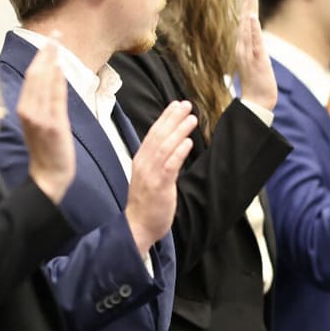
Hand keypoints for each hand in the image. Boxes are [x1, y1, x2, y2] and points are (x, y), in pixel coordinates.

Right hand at [18, 36, 74, 203]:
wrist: (49, 175)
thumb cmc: (46, 149)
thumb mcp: (39, 121)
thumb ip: (43, 100)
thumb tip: (52, 76)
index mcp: (23, 108)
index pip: (30, 77)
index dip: (39, 57)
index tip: (48, 41)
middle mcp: (28, 110)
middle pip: (35, 75)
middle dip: (45, 54)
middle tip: (55, 35)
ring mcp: (39, 117)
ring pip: (43, 83)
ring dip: (51, 62)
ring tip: (58, 44)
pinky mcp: (53, 124)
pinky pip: (55, 98)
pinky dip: (56, 81)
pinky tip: (60, 67)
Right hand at [125, 101, 196, 254]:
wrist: (138, 226)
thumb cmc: (146, 203)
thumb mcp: (148, 176)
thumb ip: (157, 161)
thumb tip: (170, 146)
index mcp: (141, 160)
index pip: (153, 134)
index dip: (165, 118)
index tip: (175, 105)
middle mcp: (144, 163)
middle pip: (159, 136)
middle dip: (173, 118)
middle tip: (186, 104)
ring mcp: (151, 174)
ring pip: (165, 147)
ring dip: (179, 131)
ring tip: (191, 118)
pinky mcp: (159, 186)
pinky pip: (170, 166)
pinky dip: (178, 152)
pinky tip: (188, 142)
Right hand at [235, 0, 277, 110]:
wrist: (256, 103)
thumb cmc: (256, 84)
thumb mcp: (255, 62)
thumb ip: (254, 48)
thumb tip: (256, 38)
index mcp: (243, 47)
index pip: (245, 22)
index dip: (246, 5)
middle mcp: (243, 48)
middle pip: (244, 20)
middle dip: (247, 2)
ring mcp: (248, 54)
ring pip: (248, 28)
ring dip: (249, 10)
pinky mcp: (256, 61)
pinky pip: (253, 43)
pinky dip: (252, 30)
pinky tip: (251, 18)